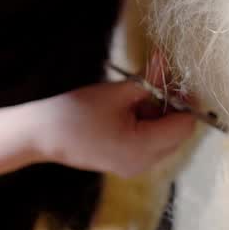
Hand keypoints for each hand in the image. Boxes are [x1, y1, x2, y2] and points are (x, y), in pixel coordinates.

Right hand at [30, 69, 195, 177]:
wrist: (42, 134)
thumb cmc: (77, 111)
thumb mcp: (118, 92)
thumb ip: (148, 80)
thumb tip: (167, 62)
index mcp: (143, 148)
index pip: (184, 126)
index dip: (186, 102)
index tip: (180, 79)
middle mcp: (143, 164)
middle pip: (177, 135)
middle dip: (172, 107)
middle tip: (158, 82)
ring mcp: (134, 167)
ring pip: (164, 139)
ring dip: (159, 115)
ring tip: (138, 95)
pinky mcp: (125, 164)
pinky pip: (149, 145)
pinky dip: (147, 125)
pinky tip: (130, 109)